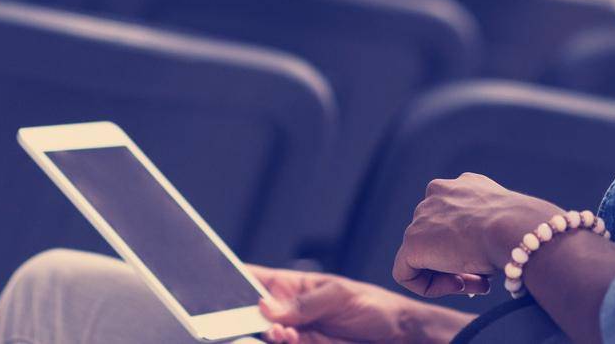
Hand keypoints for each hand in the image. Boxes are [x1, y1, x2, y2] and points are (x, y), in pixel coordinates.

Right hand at [251, 266, 469, 343]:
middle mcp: (287, 311)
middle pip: (251, 312)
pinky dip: (284, 343)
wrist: (397, 337)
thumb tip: (266, 305)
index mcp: (291, 286)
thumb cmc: (371, 306)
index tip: (216, 279)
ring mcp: (294, 333)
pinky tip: (290, 337)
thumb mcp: (338, 295)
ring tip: (279, 329)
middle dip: (242, 314)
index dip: (232, 277)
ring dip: (269, 332)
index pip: (254, 278)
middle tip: (250, 313)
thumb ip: (304, 303)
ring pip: (266, 335)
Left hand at [393, 174, 559, 298]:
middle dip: (458, 260)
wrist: (514, 228)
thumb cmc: (521, 229)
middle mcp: (438, 193)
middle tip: (483, 278)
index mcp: (462, 185)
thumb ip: (488, 231)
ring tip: (476, 283)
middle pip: (437, 236)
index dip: (470, 245)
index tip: (489, 259)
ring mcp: (422, 216)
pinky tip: (456, 286)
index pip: (454, 219)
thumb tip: (482, 256)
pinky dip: (428, 287)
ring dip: (448, 274)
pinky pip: (407, 273)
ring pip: (424, 255)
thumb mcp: (506, 223)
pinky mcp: (412, 242)